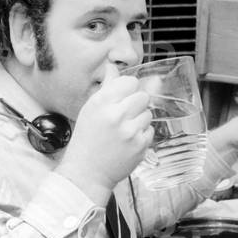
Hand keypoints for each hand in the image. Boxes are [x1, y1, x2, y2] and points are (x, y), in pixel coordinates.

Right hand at [56, 75, 153, 204]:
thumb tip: (114, 66)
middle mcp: (116, 115)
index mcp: (101, 102)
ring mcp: (130, 131)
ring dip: (139, 120)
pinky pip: (150, 130)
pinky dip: (142, 135)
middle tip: (124, 116)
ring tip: (124, 131)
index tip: (122, 97)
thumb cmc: (87, 139)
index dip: (128, 89)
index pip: (129, 82)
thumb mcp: (90, 109)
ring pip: (148, 113)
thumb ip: (107, 87)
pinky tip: (128, 141)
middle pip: (143, 96)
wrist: (87, 171)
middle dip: (136, 104)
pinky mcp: (140, 146)